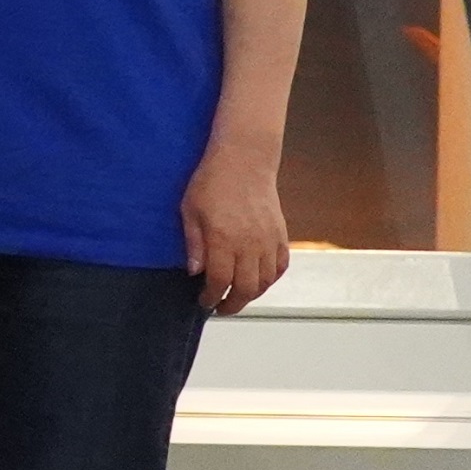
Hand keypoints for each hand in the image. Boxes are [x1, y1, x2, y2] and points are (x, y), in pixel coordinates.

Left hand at [185, 147, 292, 316]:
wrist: (244, 161)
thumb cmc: (211, 182)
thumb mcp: (189, 211)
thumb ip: (194, 244)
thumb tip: (194, 273)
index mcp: (223, 240)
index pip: (219, 281)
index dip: (211, 297)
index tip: (204, 302)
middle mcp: (249, 244)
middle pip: (245, 288)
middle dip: (232, 304)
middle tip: (221, 308)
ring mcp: (268, 240)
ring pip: (265, 281)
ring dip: (251, 295)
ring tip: (237, 297)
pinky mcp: (281, 234)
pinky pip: (280, 266)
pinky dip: (270, 279)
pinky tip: (258, 281)